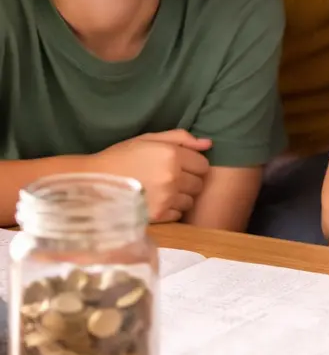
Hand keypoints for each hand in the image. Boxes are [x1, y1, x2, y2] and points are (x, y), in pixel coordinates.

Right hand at [92, 131, 211, 222]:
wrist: (94, 180)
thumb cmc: (121, 156)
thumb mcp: (148, 139)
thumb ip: (180, 138)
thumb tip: (208, 144)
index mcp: (172, 155)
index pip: (203, 165)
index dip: (194, 165)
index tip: (181, 166)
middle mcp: (173, 177)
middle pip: (199, 184)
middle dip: (189, 181)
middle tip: (170, 178)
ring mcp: (166, 198)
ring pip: (190, 201)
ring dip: (181, 197)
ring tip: (162, 191)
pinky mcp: (158, 216)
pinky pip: (178, 214)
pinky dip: (171, 209)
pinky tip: (156, 202)